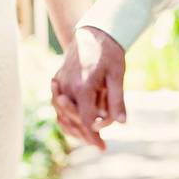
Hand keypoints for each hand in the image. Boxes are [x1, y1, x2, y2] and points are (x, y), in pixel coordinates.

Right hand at [51, 26, 126, 149]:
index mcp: (83, 86)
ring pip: (62, 116)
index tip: (102, 146)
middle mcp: (67, 88)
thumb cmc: (108, 53)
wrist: (92, 32)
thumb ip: (117, 100)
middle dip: (86, 136)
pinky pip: (57, 107)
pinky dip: (65, 119)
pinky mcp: (57, 82)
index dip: (94, 136)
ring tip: (90, 139)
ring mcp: (59, 84)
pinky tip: (76, 127)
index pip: (86, 121)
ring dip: (74, 130)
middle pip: (72, 121)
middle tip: (100, 146)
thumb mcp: (117, 75)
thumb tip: (121, 123)